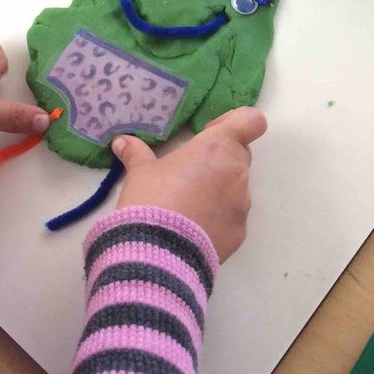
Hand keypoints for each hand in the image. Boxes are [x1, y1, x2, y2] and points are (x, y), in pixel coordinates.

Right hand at [112, 107, 266, 262]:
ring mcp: (242, 203)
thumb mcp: (140, 173)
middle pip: (240, 154)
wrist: (158, 252)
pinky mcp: (240, 231)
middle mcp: (237, 172)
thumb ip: (136, 153)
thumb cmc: (151, 199)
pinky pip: (233, 216)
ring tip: (187, 205)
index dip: (236, 123)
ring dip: (218, 190)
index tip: (210, 134)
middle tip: (190, 172)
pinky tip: (193, 228)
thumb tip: (122, 141)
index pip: (251, 121)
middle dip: (220, 159)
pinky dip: (218, 218)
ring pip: (237, 187)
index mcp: (217, 147)